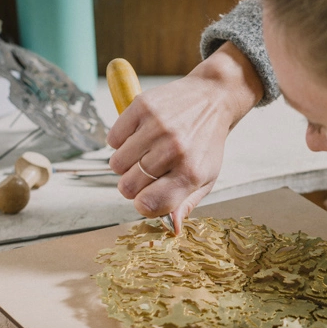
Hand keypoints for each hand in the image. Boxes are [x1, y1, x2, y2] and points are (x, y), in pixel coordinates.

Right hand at [106, 42, 262, 231]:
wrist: (213, 98)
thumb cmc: (207, 143)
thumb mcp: (206, 177)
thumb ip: (185, 204)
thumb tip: (172, 228)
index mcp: (191, 173)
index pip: (148, 205)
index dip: (143, 205)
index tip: (148, 197)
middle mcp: (174, 150)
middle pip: (129, 186)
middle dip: (132, 185)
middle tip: (145, 174)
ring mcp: (157, 127)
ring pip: (117, 164)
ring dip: (125, 164)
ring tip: (144, 154)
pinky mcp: (142, 107)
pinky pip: (113, 139)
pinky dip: (121, 141)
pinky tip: (139, 136)